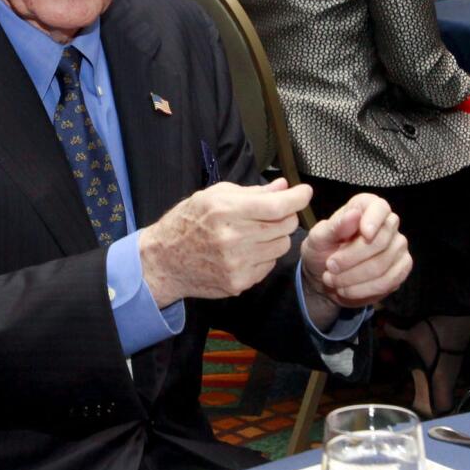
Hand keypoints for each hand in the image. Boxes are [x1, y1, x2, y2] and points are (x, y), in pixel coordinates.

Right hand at [139, 178, 310, 306]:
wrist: (164, 261)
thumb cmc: (187, 222)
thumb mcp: (214, 196)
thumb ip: (253, 192)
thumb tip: (283, 187)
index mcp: (226, 211)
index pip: (277, 206)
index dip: (298, 197)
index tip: (305, 192)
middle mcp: (233, 238)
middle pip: (285, 226)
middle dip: (286, 215)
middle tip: (276, 211)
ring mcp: (237, 264)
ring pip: (281, 246)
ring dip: (276, 236)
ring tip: (256, 232)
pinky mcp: (239, 282)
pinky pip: (269, 265)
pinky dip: (264, 255)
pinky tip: (246, 250)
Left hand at [299, 194, 410, 309]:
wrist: (325, 277)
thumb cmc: (322, 250)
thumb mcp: (319, 238)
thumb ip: (335, 226)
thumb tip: (354, 214)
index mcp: (367, 207)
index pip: (380, 208)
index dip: (374, 220)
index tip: (365, 234)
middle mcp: (388, 224)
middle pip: (381, 241)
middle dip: (351, 259)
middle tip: (330, 266)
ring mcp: (397, 247)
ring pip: (383, 265)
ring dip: (354, 277)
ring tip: (333, 280)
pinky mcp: (400, 269)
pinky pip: (388, 282)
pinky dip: (363, 289)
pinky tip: (347, 289)